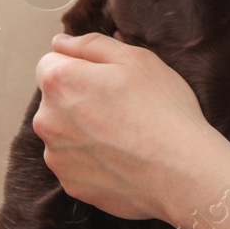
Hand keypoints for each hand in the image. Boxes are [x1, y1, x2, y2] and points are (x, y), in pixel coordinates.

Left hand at [33, 32, 224, 224]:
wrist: (182, 171)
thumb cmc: (162, 109)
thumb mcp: (135, 59)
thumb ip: (91, 45)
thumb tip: (61, 44)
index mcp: (60, 82)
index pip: (50, 63)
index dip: (80, 66)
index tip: (108, 78)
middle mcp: (47, 120)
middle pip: (57, 100)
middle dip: (80, 98)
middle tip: (123, 106)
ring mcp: (57, 156)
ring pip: (66, 133)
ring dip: (84, 130)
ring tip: (125, 135)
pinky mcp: (71, 184)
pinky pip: (76, 163)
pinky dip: (93, 159)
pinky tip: (123, 159)